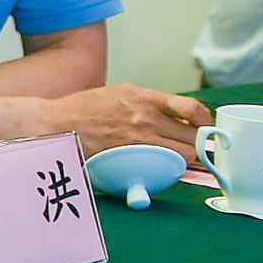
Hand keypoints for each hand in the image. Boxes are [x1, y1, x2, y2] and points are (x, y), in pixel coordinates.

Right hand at [49, 85, 209, 157]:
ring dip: (184, 158)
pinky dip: (168, 169)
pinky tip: (161, 166)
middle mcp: (145, 117)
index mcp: (145, 97)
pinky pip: (163, 167)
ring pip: (183, 155)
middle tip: (191, 147)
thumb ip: (148, 102)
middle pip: (192, 136)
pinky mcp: (130, 157)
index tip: (203, 126)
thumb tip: (175, 115)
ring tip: (176, 158)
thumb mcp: (120, 93)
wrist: (57, 123)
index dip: (204, 120)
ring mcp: (138, 139)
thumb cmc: (85, 108)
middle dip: (197, 143)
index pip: (192, 108)